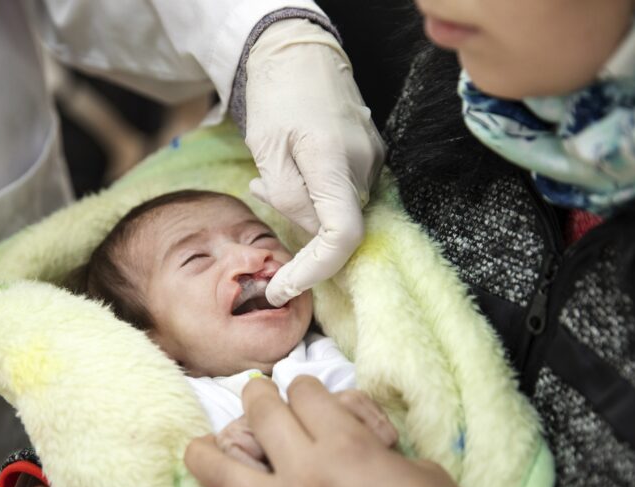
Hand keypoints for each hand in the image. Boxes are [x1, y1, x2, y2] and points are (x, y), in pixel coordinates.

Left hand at [185, 377, 501, 486]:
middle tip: (257, 393)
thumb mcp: (419, 470)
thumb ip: (376, 450)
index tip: (306, 391)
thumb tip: (358, 446)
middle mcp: (306, 476)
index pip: (305, 392)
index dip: (305, 385)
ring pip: (221, 473)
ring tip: (202, 445)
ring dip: (207, 451)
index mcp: (346, 445)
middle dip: (257, 395)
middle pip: (260, 415)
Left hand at [244, 19, 384, 306]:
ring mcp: (372, 159)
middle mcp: (364, 165)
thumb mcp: (266, 150)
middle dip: (299, 230)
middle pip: (336, 227)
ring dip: (304, 207)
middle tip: (262, 196)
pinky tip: (291, 168)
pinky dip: (315, 192)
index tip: (281, 288)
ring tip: (270, 174)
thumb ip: (288, 198)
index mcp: (334, 162)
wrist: (299, 50)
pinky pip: (343, 191)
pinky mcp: (370, 154)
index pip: (340, 237)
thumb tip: (307, 230)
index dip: (312, 272)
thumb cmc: (276, 95)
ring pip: (338, 209)